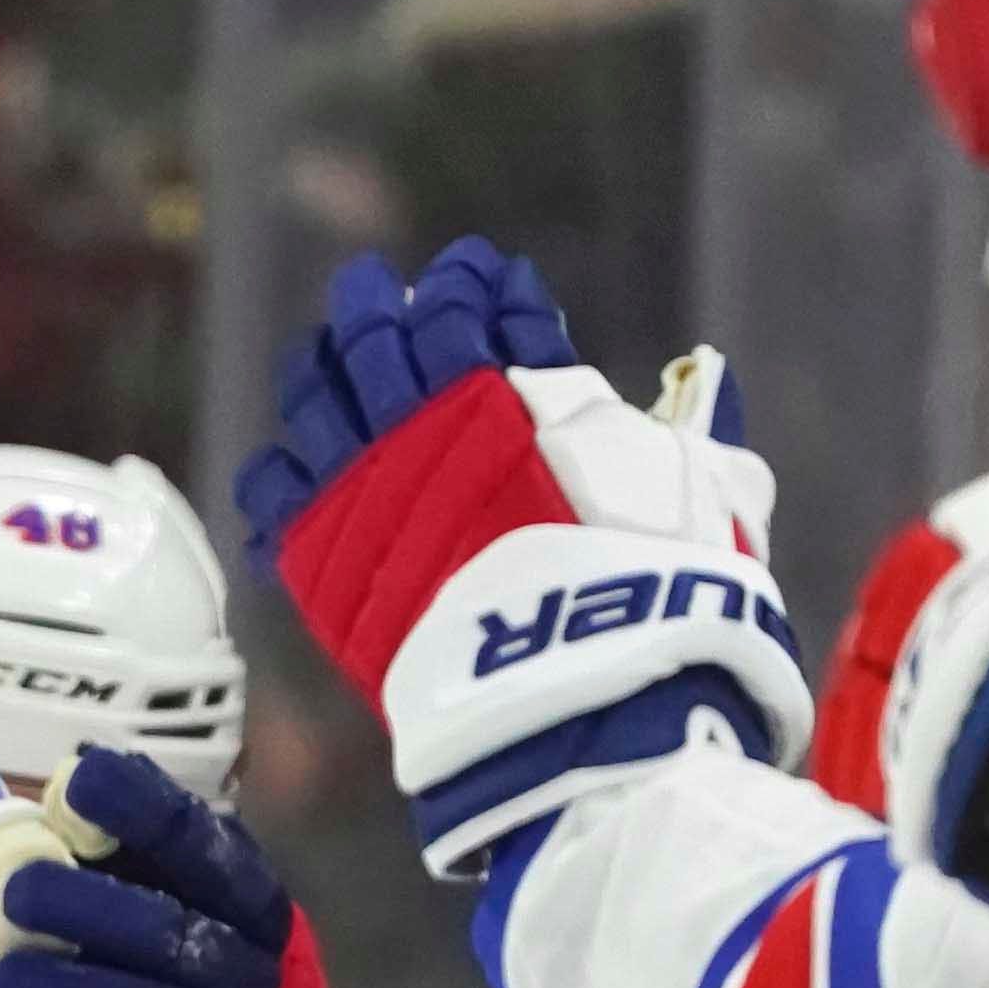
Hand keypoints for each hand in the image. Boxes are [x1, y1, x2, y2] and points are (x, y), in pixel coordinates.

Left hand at [236, 239, 804, 871]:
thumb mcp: (706, 500)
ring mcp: (369, 488)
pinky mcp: (324, 561)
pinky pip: (275, 492)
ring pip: (319, 395)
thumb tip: (713, 390)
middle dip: (382, 307)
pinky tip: (295, 467)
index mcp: (523, 394)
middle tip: (374, 295)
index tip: (484, 282)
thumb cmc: (667, 606)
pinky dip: (284, 473)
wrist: (587, 705)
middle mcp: (435, 425)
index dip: (483, 290)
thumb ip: (695, 440)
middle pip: (387, 336)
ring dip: (325, 368)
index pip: (488, 313)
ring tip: (329, 359)